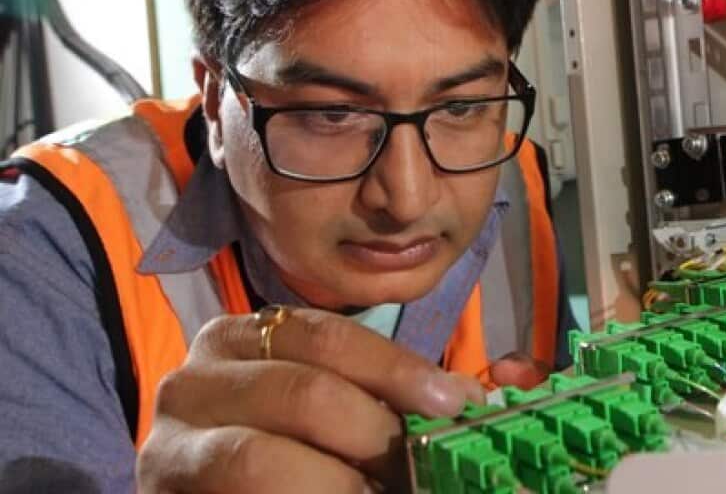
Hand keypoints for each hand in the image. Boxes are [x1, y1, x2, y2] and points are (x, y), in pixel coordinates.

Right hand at [137, 308, 484, 492]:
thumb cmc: (289, 455)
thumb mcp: (333, 415)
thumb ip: (387, 400)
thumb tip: (467, 399)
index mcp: (240, 339)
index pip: (326, 338)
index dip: (396, 369)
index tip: (452, 403)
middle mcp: (191, 381)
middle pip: (301, 393)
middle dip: (373, 433)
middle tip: (417, 468)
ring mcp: (168, 447)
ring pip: (258, 460)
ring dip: (337, 483)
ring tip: (380, 493)